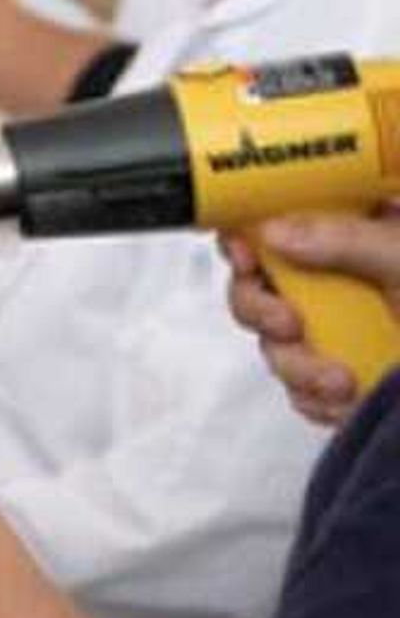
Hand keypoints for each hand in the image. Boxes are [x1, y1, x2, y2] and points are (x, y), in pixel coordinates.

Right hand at [222, 212, 399, 426]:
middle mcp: (351, 277)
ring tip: (341, 384)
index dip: (253, 230)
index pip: (288, 216)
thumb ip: (349, 240)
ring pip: (274, 340)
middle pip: (263, 281)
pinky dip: (315, 398)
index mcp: (370, 233)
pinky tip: (347, 401)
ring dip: (298, 367)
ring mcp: (347, 327)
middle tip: (290, 325)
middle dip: (265, 311)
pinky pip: (298, 385)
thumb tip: (276, 229)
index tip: (246, 254)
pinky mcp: (346, 372)